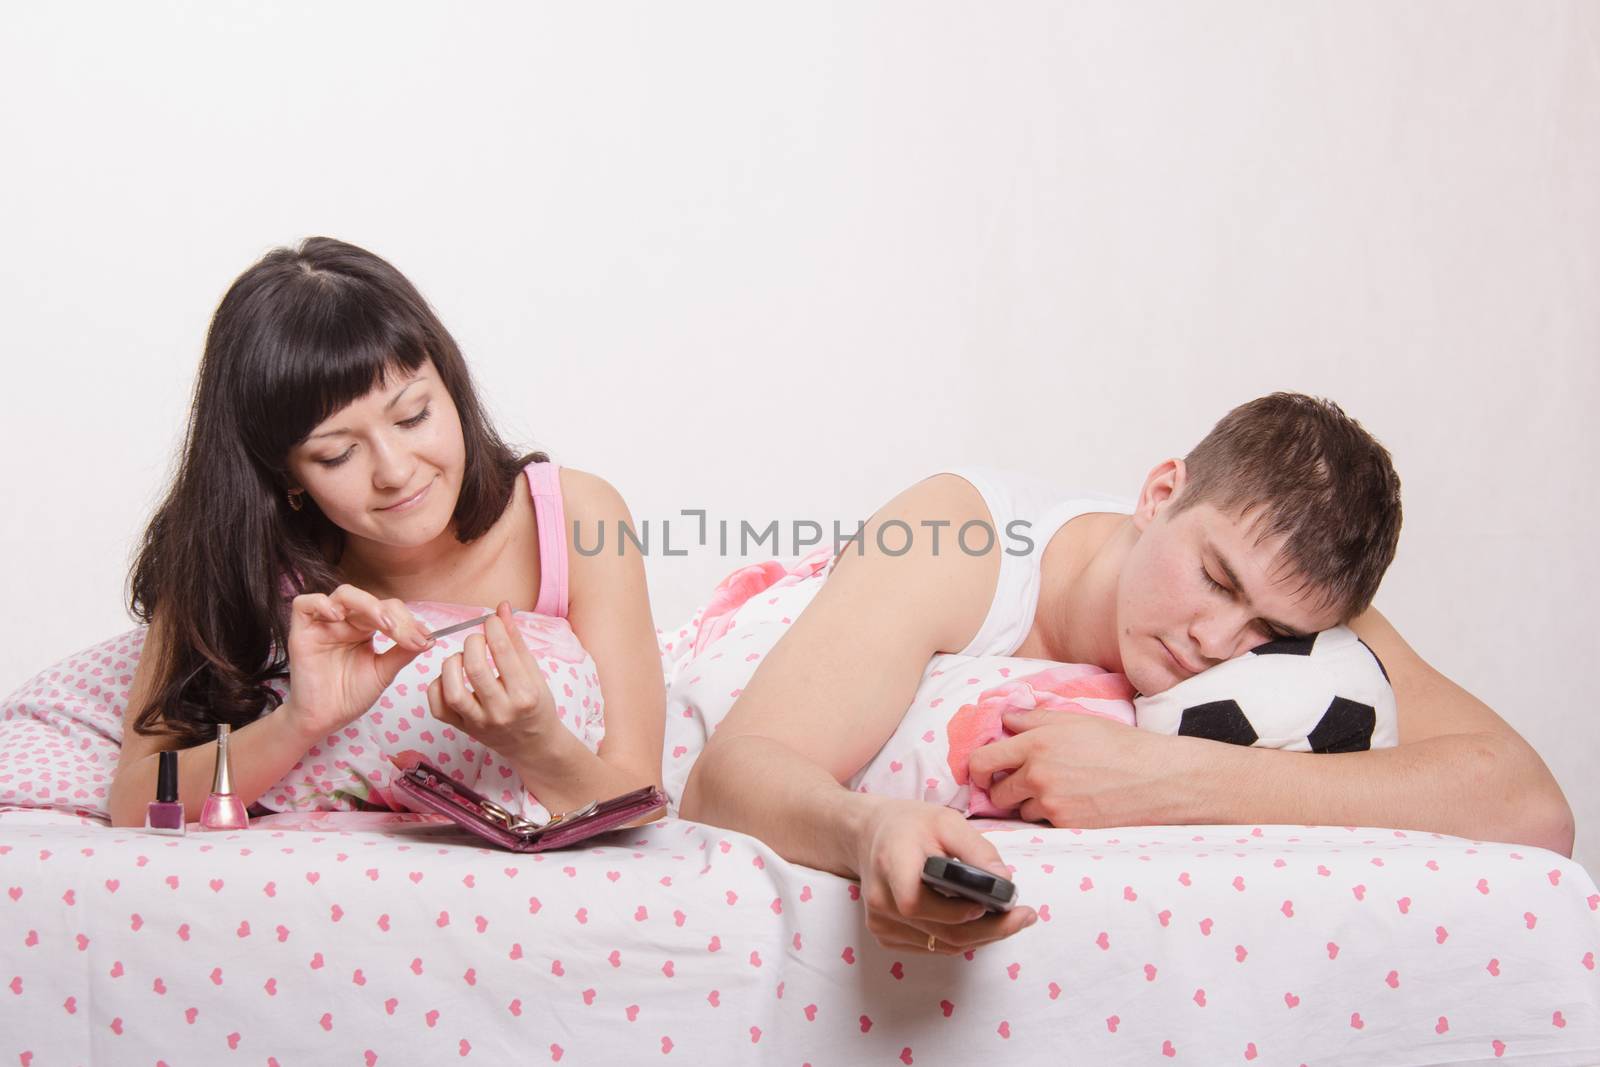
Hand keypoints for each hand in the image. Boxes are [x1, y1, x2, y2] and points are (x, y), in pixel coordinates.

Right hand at [284, 584, 435, 741]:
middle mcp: (346, 621)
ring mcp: (323, 623)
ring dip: (366, 604)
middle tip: (405, 635)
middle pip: (370, 601)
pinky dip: (321, 604)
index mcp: (366, 627)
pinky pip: (304, 604)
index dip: (407, 620)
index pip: (388, 610)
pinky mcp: (302, 631)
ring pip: (343, 594)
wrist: (324, 719)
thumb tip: (430, 637)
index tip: (424, 639)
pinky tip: (338, 617)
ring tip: (382, 623)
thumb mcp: (383, 672)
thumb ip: (403, 652)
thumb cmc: (350, 695)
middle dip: (393, 615)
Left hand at [425, 601, 560, 760]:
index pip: (504, 652)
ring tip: (461, 658)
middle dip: (472, 643)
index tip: (491, 621)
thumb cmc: (536, 704)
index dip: (494, 628)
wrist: (533, 744)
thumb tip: (502, 608)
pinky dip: (437, 686)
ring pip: (453, 692)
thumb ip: (515, 640)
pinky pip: (438, 708)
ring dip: (452, 665)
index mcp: (525, 694)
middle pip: (476, 669)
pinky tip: (449, 677)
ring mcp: (479, 723)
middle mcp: (501, 711)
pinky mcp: (463, 728)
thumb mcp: (534, 673)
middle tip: (476, 640)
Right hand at [853, 797, 1036, 953]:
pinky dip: (961, 939)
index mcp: (891, 865)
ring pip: (942, 945)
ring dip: (980, 937)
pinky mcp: (886, 936)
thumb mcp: (945, 822)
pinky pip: (933, 946)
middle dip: (990, 930)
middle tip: (1024, 917)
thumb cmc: (910, 825)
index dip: (956, 911)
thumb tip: (1005, 882)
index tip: (994, 904)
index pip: (917, 902)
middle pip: (941, 932)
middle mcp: (881, 900)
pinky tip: (979, 922)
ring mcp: (880, 923)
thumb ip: (976, 850)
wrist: (870, 835)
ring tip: (1009, 919)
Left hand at [968, 709, 1192, 826]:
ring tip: (1056, 792)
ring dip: (1028, 804)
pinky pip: (1042, 824)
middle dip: (1003, 789)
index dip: (974, 769)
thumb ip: (1033, 719)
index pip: (981, 760)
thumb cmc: (1118, 744)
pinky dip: (1049, 817)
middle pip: (996, 792)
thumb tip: (1003, 718)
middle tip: (1020, 784)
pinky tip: (1071, 804)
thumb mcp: (1074, 720)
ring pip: (1019, 810)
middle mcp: (1037, 774)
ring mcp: (1050, 803)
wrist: (1155, 778)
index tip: (980, 773)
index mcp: (1035, 743)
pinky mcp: (1065, 825)